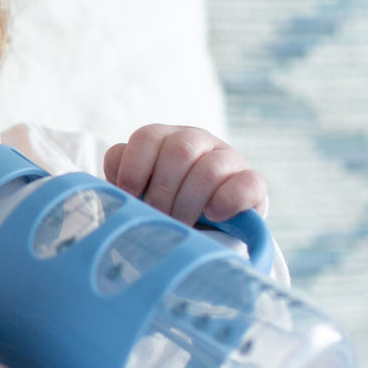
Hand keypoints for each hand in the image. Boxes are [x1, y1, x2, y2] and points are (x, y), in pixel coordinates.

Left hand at [103, 124, 267, 225]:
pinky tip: (213, 216)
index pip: (147, 136)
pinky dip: (226, 201)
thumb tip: (116, 194)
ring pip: (209, 169)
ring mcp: (226, 158)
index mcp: (163, 139)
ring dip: (189, 203)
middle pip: (178, 151)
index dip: (134, 167)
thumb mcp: (137, 194)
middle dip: (163, 192)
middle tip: (158, 218)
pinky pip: (245, 184)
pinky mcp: (252, 181)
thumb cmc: (160, 208)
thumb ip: (123, 185)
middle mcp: (195, 140)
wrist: (204, 230)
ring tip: (181, 225)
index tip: (128, 194)